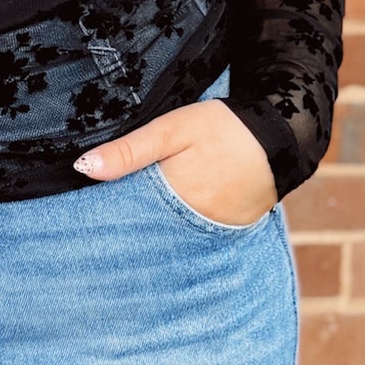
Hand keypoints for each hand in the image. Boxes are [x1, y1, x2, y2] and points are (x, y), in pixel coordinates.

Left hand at [73, 98, 277, 225]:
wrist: (280, 136)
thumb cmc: (222, 128)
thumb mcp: (171, 130)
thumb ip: (129, 150)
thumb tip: (83, 167)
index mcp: (172, 199)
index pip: (128, 218)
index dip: (108, 216)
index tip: (84, 220)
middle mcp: (192, 224)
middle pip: (149, 231)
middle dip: (128, 229)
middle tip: (101, 229)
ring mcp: (214, 231)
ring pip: (172, 236)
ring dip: (155, 231)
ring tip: (134, 226)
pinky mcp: (231, 231)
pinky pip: (198, 235)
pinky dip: (183, 229)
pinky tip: (171, 220)